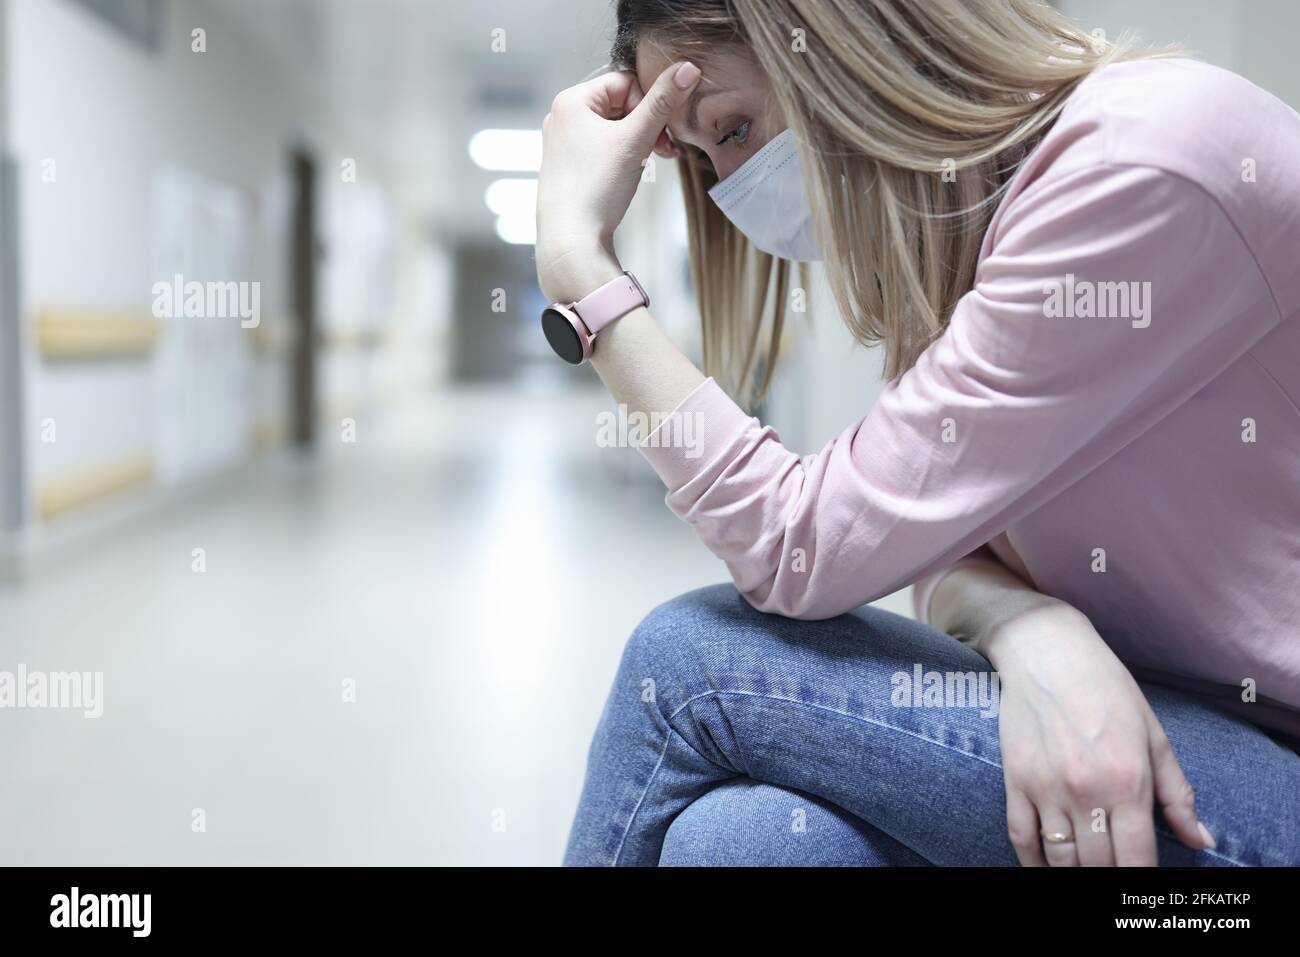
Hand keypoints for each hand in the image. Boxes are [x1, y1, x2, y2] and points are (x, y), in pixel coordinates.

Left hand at [536, 61, 701, 302]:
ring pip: (614, 129)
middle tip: (662, 150)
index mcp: (572, 101)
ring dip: (638, 142)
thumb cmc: (595, 189)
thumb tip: (687, 68)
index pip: (625, 82)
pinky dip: (623, 157)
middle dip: (646, 126)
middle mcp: (562, 117)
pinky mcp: (568, 167)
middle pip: (620, 105)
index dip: (650, 104)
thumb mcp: (635, 140)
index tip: (663, 130)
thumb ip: (662, 102)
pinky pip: (604, 149)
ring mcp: (563, 143)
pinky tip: (630, 175)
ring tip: (648, 164)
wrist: (571, 240)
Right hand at [986, 603, 1215, 865]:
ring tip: (1085, 869)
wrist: (1047, 652)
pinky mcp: (1015, 780)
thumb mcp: (1153, 735)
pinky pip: (1021, 838)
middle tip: (1113, 869)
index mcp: (1128, 781)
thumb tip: (1200, 840)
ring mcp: (1046, 788)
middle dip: (1108, 875)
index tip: (1141, 884)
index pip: (1136, 860)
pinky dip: (1032, 863)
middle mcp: (1086, 791)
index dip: (1140, 883)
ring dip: (1074, 873)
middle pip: (1097, 865)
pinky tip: (1045, 868)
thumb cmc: (1106, 688)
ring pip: (1060, 858)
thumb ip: (1177, 793)